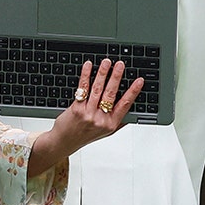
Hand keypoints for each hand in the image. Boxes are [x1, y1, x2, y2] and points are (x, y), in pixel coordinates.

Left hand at [27, 58, 144, 175]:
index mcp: (111, 124)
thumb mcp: (105, 132)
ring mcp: (88, 114)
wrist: (64, 142)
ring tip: (106, 62)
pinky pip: (83, 89)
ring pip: (97, 89)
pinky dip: (86, 76)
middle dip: (116, 77)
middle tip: (120, 65)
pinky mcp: (76, 109)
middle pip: (111, 94)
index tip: (139, 81)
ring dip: (103, 73)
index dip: (133, 91)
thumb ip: (118, 121)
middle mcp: (100, 119)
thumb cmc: (84, 135)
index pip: (125, 104)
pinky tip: (88, 67)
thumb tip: (132, 109)